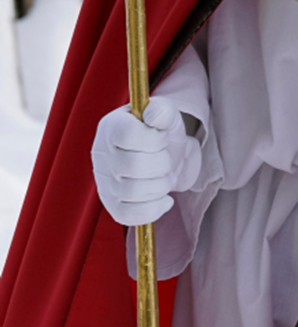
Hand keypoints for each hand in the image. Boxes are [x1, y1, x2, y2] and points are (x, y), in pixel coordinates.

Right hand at [91, 97, 201, 226]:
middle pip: (132, 166)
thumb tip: (156, 114)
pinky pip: (128, 216)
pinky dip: (153, 209)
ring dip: (160, 186)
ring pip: (132, 192)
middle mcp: (101, 153)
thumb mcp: (167, 114)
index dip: (153, 139)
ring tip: (166, 177)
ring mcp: (103, 181)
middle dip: (161, 164)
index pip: (128, 135)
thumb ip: (163, 111)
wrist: (160, 154)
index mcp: (111, 126)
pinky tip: (165, 199)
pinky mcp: (111, 203)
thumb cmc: (160, 131)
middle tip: (167, 159)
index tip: (161, 137)